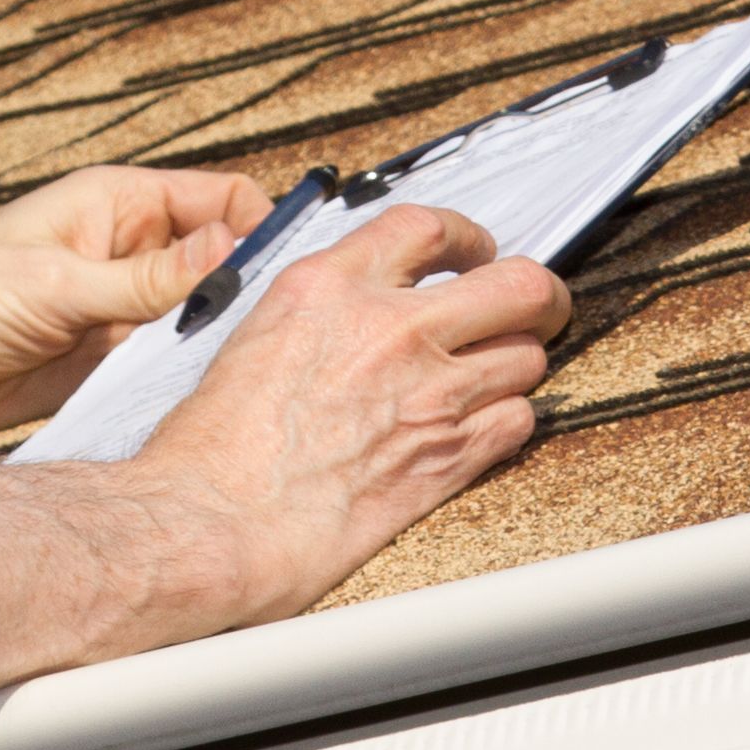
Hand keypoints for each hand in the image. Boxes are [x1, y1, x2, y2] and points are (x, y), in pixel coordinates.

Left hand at [0, 164, 269, 449]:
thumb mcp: (57, 284)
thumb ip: (147, 277)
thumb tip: (233, 251)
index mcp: (115, 204)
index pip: (220, 199)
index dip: (261, 227)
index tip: (290, 272)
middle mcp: (123, 252)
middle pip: (218, 262)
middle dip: (247, 290)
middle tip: (278, 331)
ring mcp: (113, 310)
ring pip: (194, 320)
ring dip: (213, 341)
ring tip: (242, 371)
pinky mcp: (98, 363)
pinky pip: (160, 367)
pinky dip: (180, 380)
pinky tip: (198, 400)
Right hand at [129, 204, 567, 617]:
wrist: (212, 521)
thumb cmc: (213, 448)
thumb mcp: (259, 334)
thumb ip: (323, 308)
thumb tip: (361, 305)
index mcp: (329, 287)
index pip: (428, 228)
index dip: (467, 236)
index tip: (474, 252)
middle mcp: (389, 329)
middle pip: (515, 284)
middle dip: (537, 295)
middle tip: (534, 306)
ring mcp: (427, 392)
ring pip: (527, 356)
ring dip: (517, 365)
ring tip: (495, 378)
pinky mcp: (447, 456)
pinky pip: (519, 421)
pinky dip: (510, 422)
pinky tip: (485, 427)